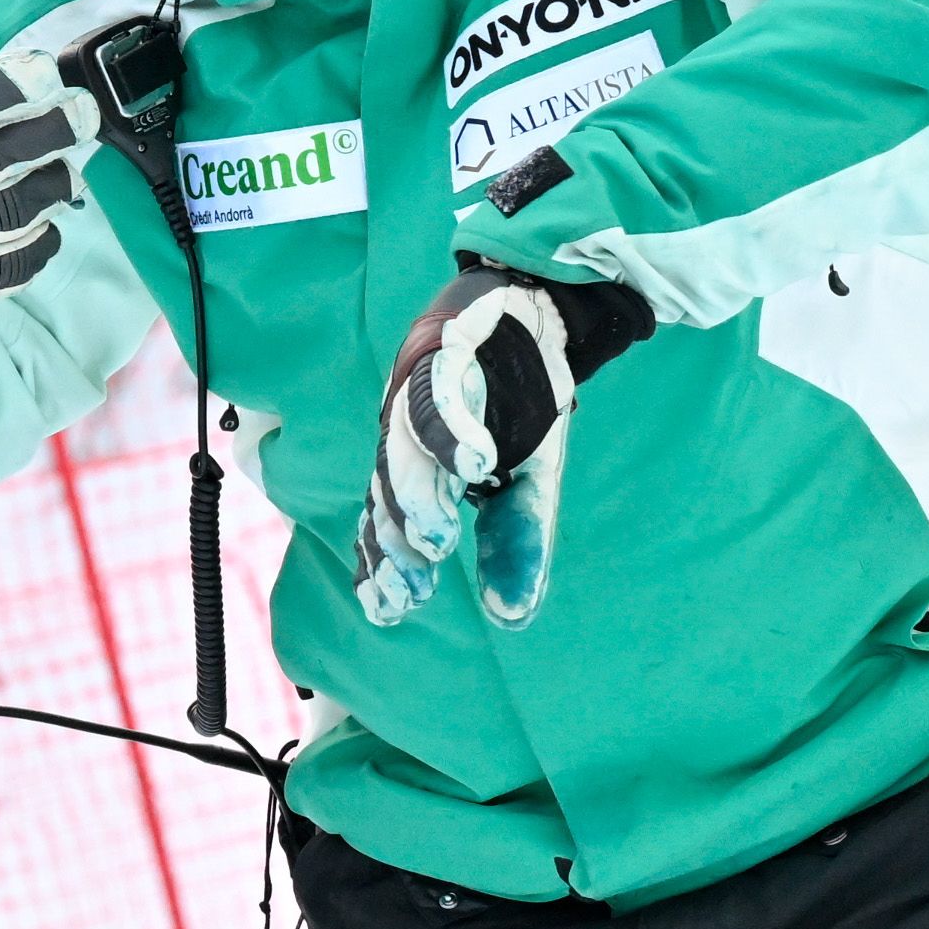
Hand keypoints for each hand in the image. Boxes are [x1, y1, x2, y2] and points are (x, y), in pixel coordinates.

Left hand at [353, 263, 653, 630]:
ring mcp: (416, 384)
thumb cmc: (522, 399)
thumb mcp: (530, 480)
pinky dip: (452, 428)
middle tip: (413, 590)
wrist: (544, 309)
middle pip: (387, 489)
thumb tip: (511, 619)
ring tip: (439, 540)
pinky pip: (438, 389)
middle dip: (396, 542)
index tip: (389, 612)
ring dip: (419, 494)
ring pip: (403, 444)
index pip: (388, 519)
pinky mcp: (443, 345)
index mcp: (416, 460)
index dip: (384, 563)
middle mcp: (403, 426)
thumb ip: (517, 541)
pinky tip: (472, 465)